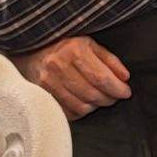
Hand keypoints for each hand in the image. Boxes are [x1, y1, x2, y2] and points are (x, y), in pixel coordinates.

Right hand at [11, 36, 132, 118]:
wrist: (31, 49)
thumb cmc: (64, 45)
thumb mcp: (89, 43)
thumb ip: (108, 60)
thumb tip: (125, 77)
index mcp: (74, 50)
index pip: (101, 78)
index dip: (117, 88)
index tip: (126, 92)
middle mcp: (59, 66)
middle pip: (92, 94)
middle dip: (109, 98)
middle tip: (114, 96)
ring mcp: (48, 82)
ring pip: (81, 106)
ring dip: (95, 105)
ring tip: (99, 98)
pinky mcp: (42, 95)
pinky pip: (68, 112)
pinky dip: (81, 111)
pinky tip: (84, 102)